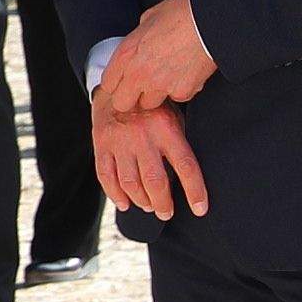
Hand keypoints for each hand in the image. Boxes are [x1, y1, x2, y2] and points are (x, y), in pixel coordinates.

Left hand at [94, 0, 215, 115]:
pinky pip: (178, 98)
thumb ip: (139, 35)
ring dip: (157, 94)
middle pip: (122, 104)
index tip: (122, 82)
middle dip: (131, 97)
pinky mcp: (183, 92)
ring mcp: (161, 85)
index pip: (107, 84)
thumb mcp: (150, 17)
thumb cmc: (184, 13)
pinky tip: (187, 74)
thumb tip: (141, 39)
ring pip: (151, 104)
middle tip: (141, 88)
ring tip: (169, 76)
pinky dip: (182, 89)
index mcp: (127, 53)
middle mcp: (140, 73)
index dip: (116, 83)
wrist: (212, 22)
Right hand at [94, 101, 211, 222]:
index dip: (195, 191)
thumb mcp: (173, 117)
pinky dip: (115, 194)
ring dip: (141, 201)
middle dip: (163, 203)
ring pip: (130, 183)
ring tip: (148, 206)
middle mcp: (142, 136)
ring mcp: (119, 141)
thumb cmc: (152, 108)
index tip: (200, 210)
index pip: (185, 166)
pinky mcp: (101, 144)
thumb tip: (187, 180)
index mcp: (166, 128)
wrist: (117, 88)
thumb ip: (179, 144)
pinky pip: (106, 176)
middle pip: (155, 181)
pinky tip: (125, 203)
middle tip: (166, 213)